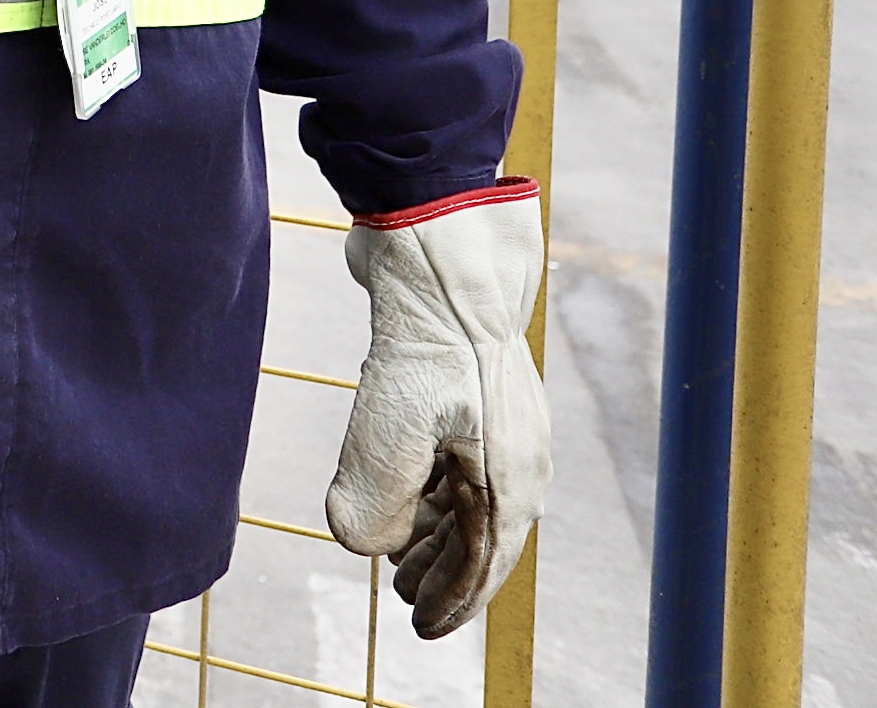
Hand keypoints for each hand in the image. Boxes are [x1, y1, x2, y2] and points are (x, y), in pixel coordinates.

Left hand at [322, 181, 547, 637]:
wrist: (441, 245)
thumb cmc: (428, 334)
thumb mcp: (392, 425)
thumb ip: (375, 498)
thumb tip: (360, 546)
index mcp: (510, 476)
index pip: (484, 562)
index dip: (453, 601)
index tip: (424, 631)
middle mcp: (515, 455)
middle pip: (480, 536)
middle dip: (442, 572)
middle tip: (402, 597)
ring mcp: (496, 422)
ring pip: (468, 499)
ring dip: (433, 532)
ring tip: (396, 555)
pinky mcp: (469, 391)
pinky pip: (458, 462)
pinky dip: (431, 490)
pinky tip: (400, 493)